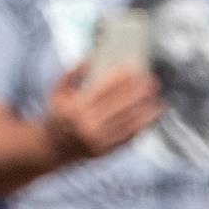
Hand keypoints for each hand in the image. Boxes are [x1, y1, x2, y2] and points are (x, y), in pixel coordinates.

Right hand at [44, 65, 159, 163]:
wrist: (51, 149)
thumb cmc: (57, 116)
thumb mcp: (56, 93)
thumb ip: (70, 74)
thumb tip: (90, 58)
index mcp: (75, 109)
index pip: (103, 90)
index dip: (121, 78)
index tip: (134, 68)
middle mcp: (87, 126)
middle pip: (119, 105)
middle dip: (138, 92)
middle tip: (153, 81)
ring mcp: (97, 141)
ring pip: (128, 123)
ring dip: (145, 110)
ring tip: (157, 99)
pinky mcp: (105, 151)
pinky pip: (128, 137)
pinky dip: (142, 126)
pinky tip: (151, 116)